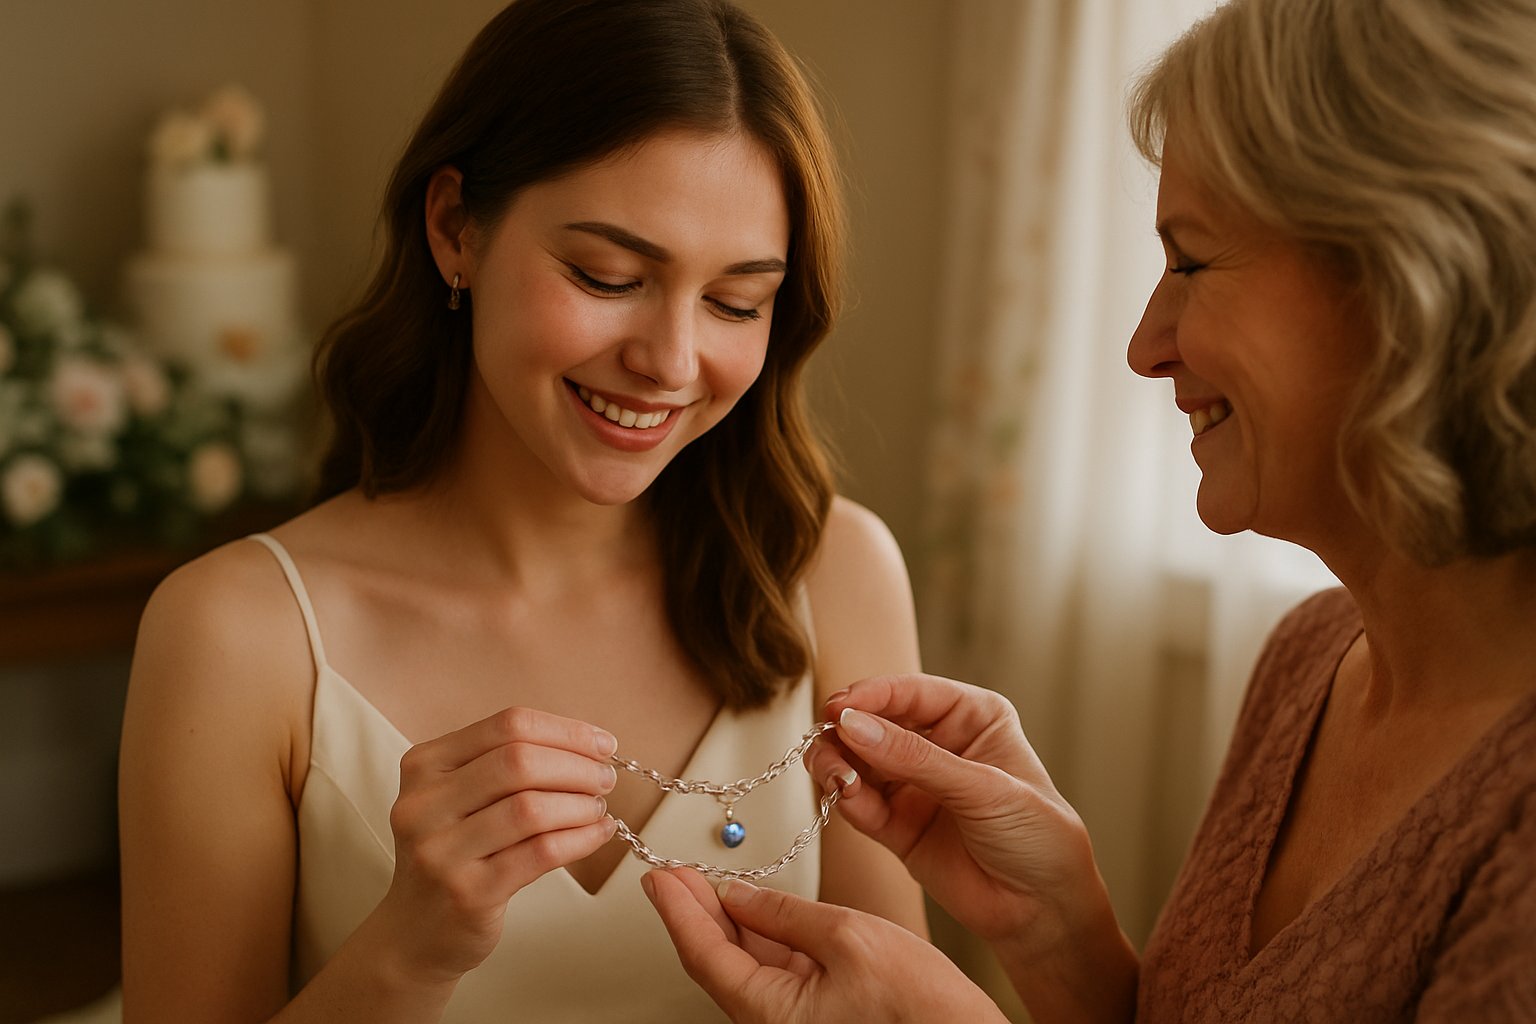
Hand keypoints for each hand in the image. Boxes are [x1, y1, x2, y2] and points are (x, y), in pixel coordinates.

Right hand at [375, 707, 618, 980]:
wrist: (414, 932)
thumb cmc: (453, 854)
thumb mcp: (459, 796)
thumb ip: (507, 763)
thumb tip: (589, 745)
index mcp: (425, 765)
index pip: (507, 725)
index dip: (565, 732)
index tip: (602, 744)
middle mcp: (424, 804)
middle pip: (520, 762)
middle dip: (578, 767)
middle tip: (605, 779)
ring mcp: (442, 851)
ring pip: (531, 808)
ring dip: (580, 804)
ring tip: (598, 809)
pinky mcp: (468, 893)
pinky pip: (541, 852)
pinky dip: (580, 838)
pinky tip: (597, 834)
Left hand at [643, 868, 1005, 1023]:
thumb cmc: (920, 1008)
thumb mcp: (849, 936)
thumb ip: (786, 914)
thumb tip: (737, 895)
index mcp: (770, 1014)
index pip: (704, 955)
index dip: (677, 910)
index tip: (657, 877)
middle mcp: (774, 1023)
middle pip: (718, 960)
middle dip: (694, 911)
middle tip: (672, 871)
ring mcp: (796, 1020)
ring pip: (745, 964)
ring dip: (724, 921)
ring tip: (703, 881)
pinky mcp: (819, 1012)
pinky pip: (775, 970)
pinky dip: (760, 935)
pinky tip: (751, 908)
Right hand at [808, 675, 1135, 1011]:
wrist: (1043, 912)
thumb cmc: (1039, 838)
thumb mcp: (985, 789)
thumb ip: (915, 758)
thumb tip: (854, 725)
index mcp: (972, 717)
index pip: (911, 693)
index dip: (872, 695)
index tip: (840, 707)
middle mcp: (938, 745)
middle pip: (874, 722)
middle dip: (846, 729)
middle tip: (826, 740)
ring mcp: (914, 785)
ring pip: (857, 760)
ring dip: (836, 762)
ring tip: (834, 775)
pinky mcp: (897, 825)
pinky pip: (859, 802)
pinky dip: (845, 796)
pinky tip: (845, 795)